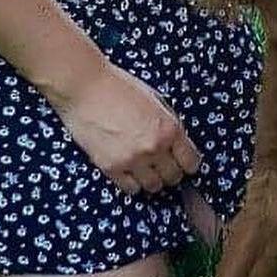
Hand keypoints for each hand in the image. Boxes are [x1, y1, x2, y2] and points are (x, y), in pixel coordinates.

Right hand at [52, 61, 200, 195]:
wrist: (86, 88)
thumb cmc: (119, 87)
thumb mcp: (155, 101)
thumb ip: (168, 124)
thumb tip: (176, 144)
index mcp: (169, 128)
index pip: (190, 161)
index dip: (189, 164)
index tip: (185, 164)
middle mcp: (154, 147)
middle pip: (173, 177)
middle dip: (172, 172)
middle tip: (165, 166)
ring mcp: (132, 160)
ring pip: (153, 187)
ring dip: (153, 180)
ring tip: (147, 170)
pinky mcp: (111, 168)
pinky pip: (130, 189)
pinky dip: (133, 183)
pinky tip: (131, 172)